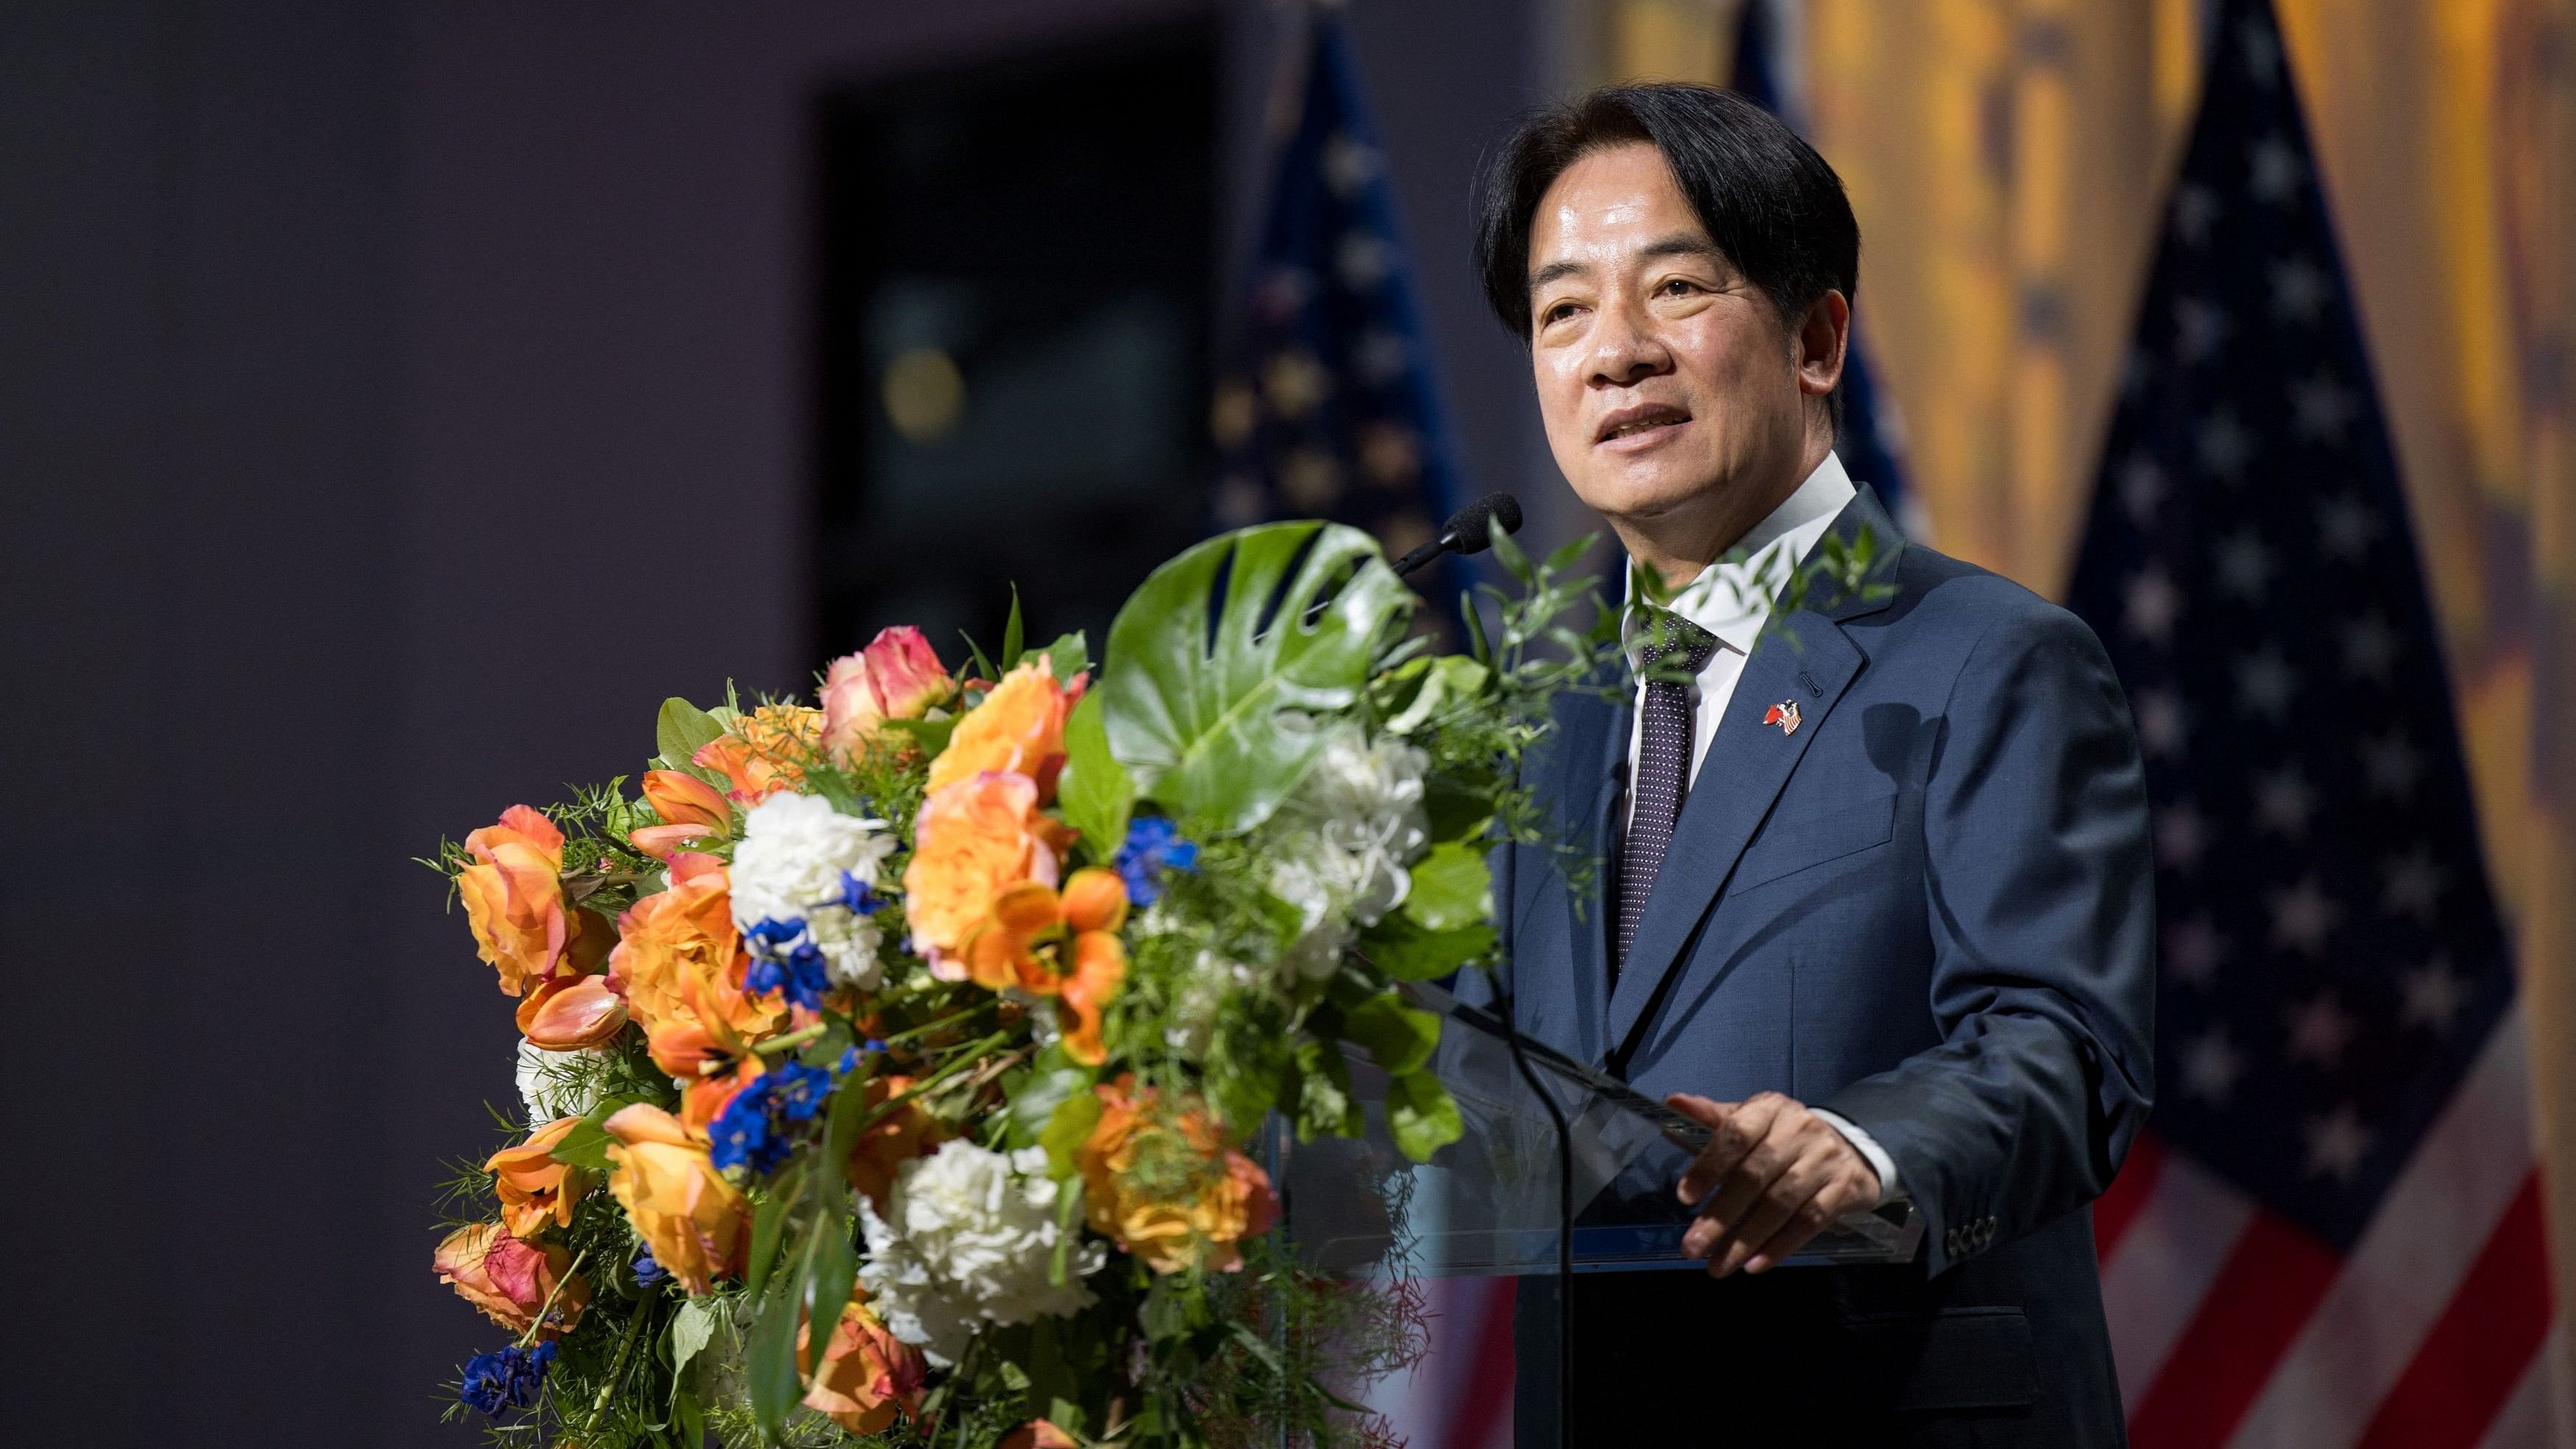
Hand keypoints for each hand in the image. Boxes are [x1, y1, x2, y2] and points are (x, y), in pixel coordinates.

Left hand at [1669, 1091, 1881, 1276]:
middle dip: (1720, 1216)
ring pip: (1781, 1204)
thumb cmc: (1785, 1138)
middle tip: (1693, 1247)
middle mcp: (1800, 1129)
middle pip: (1755, 1176)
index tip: (1684, 1198)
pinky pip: (1811, 1222)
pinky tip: (1755, 1265)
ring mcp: (1825, 1159)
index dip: (1709, 1166)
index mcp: (1770, 1109)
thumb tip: (1673, 1102)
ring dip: (1746, 1240)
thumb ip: (1714, 1118)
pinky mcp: (1845, 1188)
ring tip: (1719, 1265)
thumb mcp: (1752, 1120)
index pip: (1736, 1134)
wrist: (1850, 1149)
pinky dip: (1781, 1246)